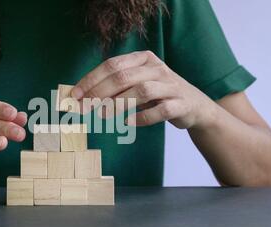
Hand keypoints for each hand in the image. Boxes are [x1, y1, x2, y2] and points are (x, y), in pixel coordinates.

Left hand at [72, 51, 217, 128]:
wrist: (195, 106)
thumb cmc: (158, 94)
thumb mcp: (137, 84)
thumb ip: (115, 87)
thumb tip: (82, 97)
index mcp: (144, 59)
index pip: (112, 65)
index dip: (91, 79)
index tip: (75, 95)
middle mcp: (158, 69)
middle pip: (124, 77)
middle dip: (100, 92)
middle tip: (85, 107)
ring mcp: (171, 86)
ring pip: (142, 91)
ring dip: (119, 104)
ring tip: (103, 115)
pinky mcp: (181, 104)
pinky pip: (160, 111)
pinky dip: (142, 118)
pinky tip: (128, 123)